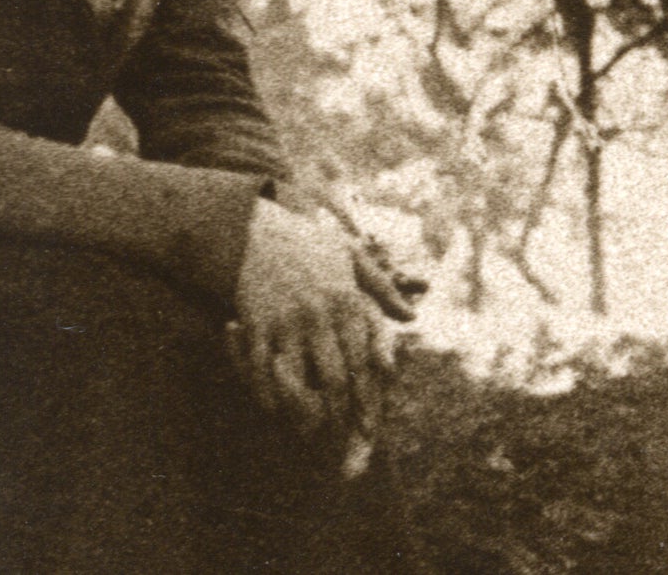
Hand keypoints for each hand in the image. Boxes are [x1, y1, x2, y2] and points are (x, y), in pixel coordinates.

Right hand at [227, 200, 394, 439]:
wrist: (256, 227)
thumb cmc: (309, 242)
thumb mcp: (352, 258)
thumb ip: (383, 290)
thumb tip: (411, 318)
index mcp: (345, 301)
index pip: (363, 360)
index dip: (369, 395)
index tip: (373, 421)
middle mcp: (318, 316)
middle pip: (334, 378)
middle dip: (342, 413)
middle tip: (345, 439)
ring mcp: (285, 321)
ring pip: (298, 378)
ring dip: (303, 410)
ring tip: (310, 432)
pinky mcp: (255, 324)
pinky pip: (260, 368)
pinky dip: (265, 393)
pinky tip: (272, 408)